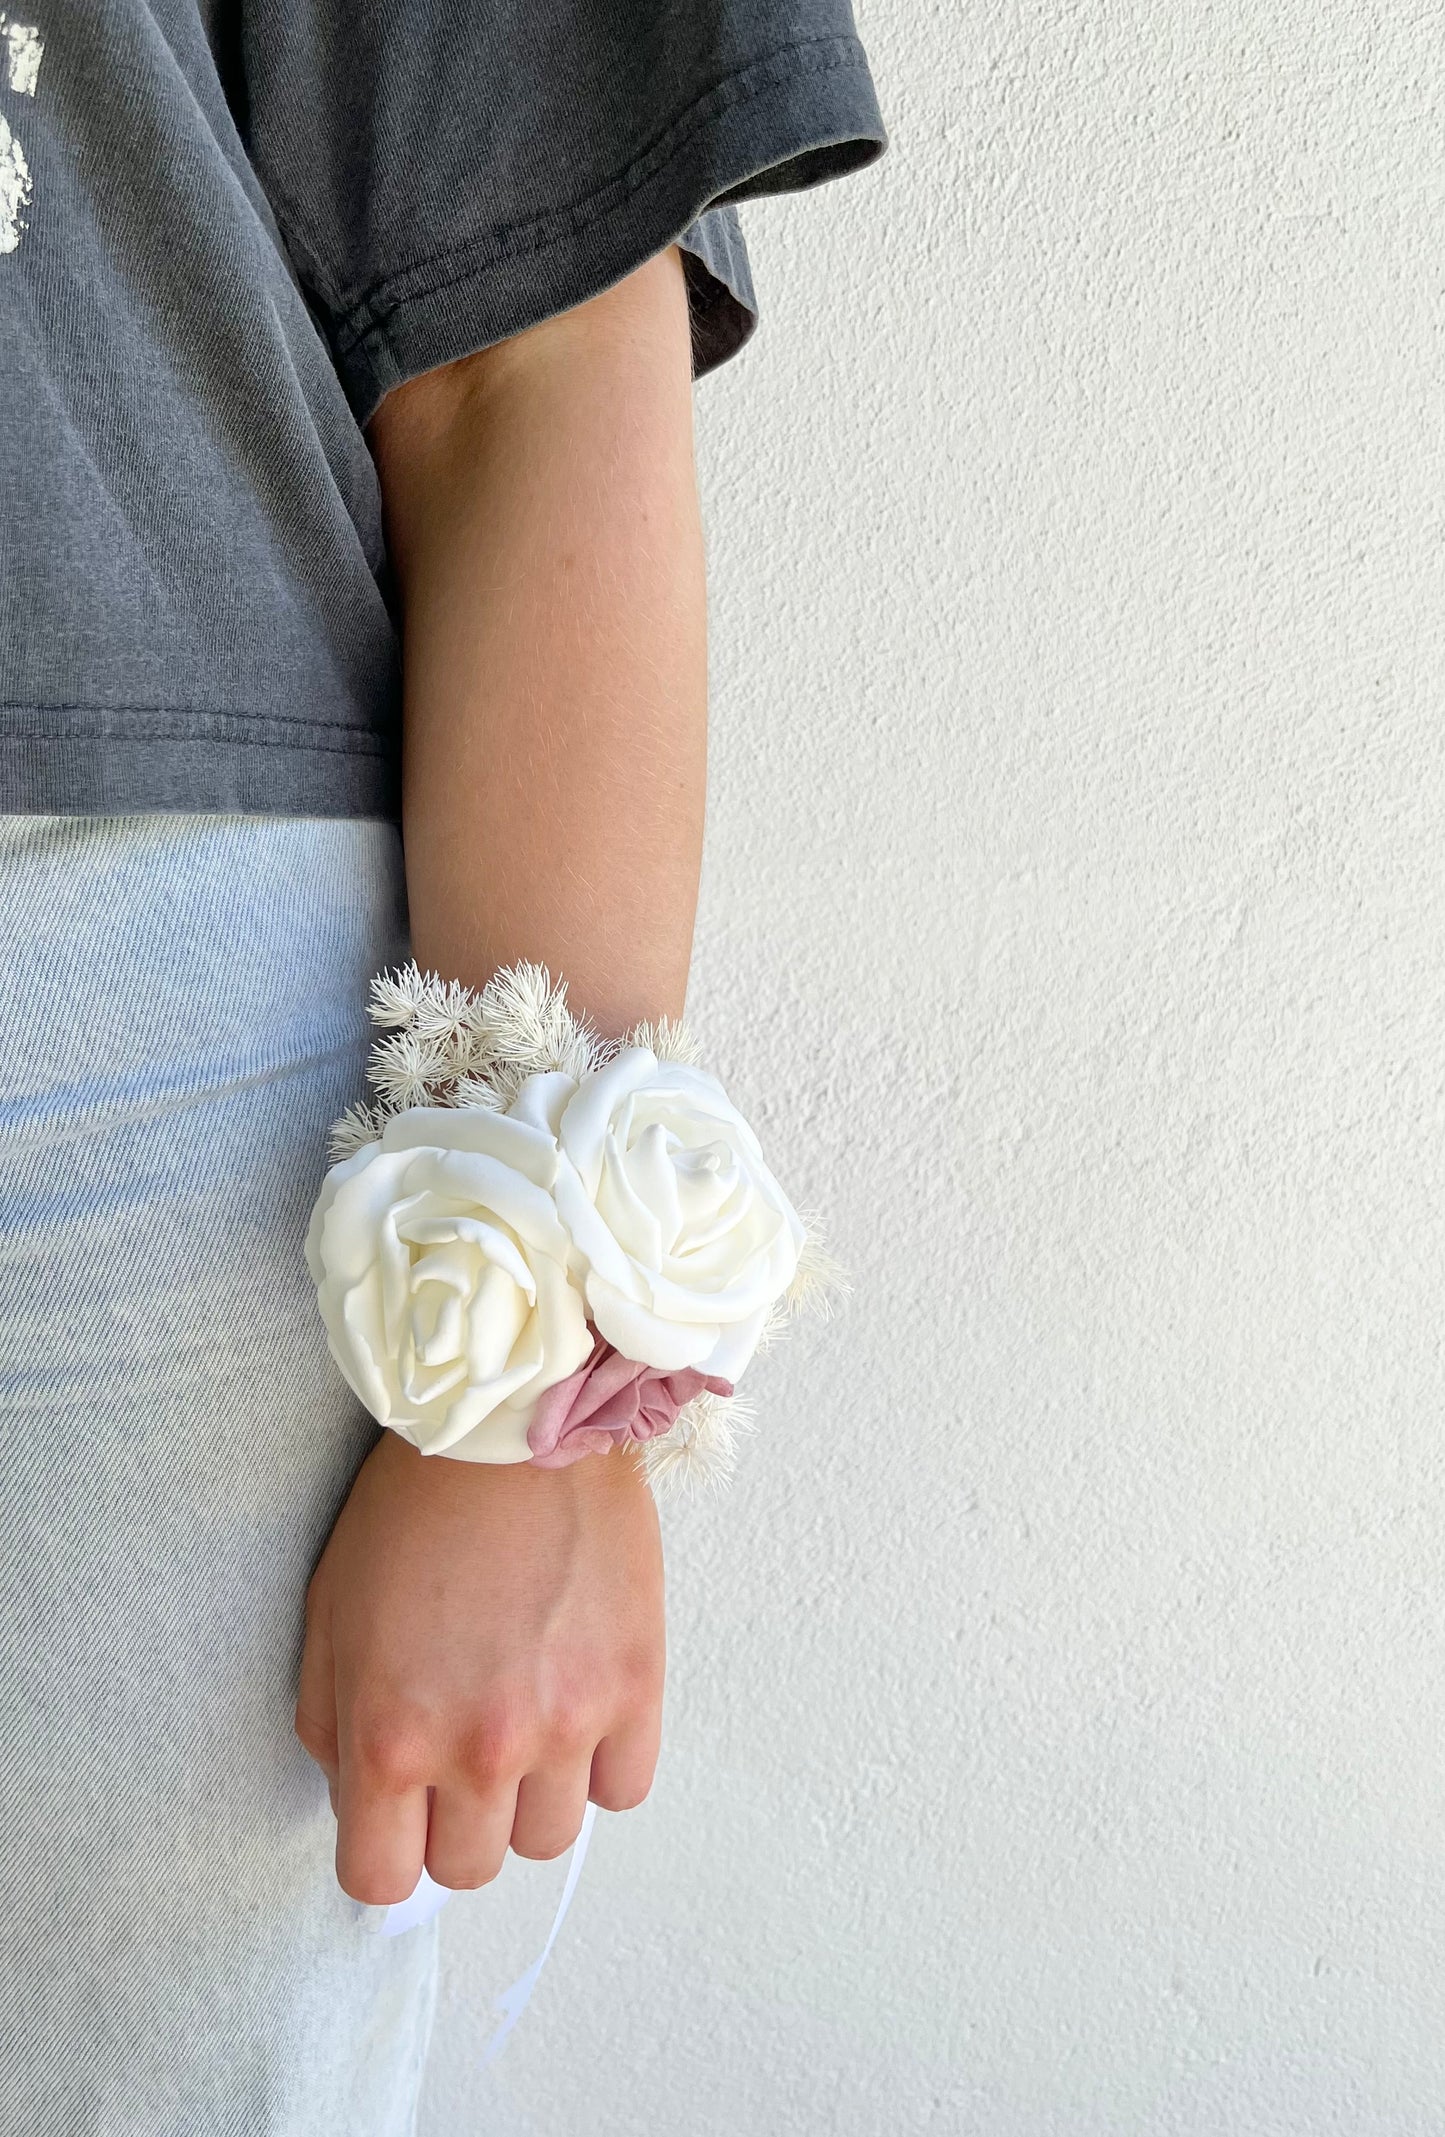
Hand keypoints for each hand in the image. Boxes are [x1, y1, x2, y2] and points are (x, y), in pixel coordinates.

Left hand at [294, 1429, 664, 1902]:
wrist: (514, 1425)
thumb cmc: (413, 1510)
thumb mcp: (329, 1617)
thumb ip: (332, 1730)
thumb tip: (364, 1803)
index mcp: (390, 1736)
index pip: (381, 1881)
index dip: (384, 1850)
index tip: (397, 1816)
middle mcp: (480, 1748)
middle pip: (470, 1870)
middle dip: (456, 1821)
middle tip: (461, 1748)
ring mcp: (566, 1723)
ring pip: (549, 1840)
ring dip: (531, 1795)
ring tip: (525, 1714)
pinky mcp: (635, 1686)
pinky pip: (623, 1789)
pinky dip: (600, 1764)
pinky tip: (579, 1704)